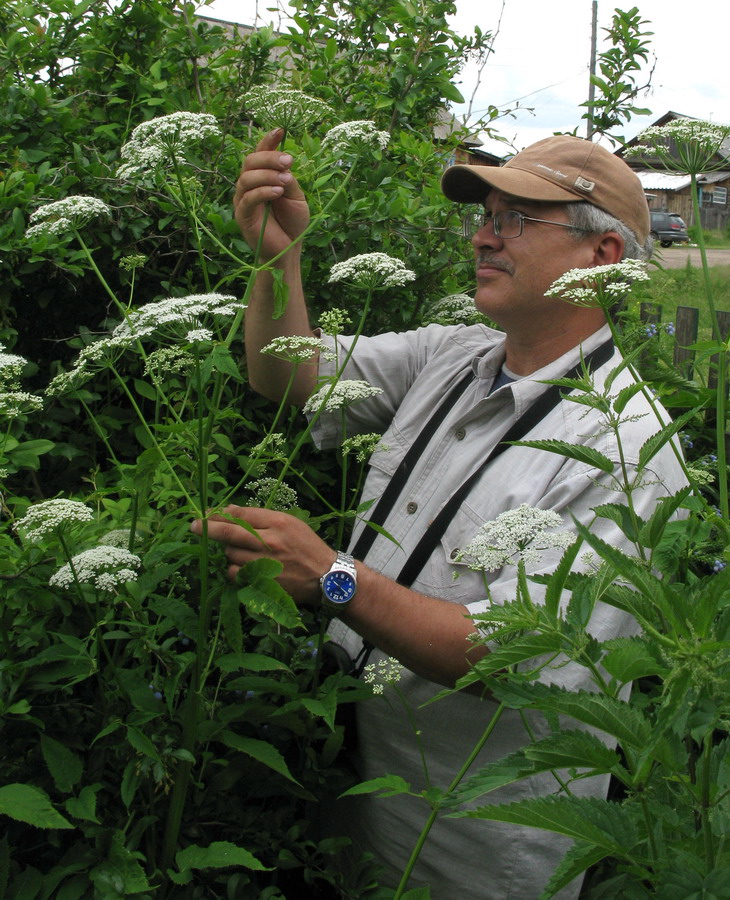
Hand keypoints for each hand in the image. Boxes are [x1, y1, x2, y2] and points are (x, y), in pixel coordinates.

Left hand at [192, 505, 335, 605]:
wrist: (326, 576)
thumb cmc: (307, 547)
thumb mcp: (290, 523)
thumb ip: (261, 517)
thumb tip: (230, 511)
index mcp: (278, 523)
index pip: (240, 515)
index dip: (219, 513)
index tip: (206, 513)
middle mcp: (270, 542)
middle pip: (229, 533)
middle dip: (207, 529)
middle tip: (193, 526)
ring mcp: (265, 564)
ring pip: (230, 555)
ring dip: (229, 553)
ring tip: (242, 553)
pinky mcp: (263, 582)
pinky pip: (235, 574)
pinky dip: (234, 570)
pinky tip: (243, 568)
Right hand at [234, 129, 309, 261]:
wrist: (289, 249)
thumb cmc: (292, 223)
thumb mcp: (296, 197)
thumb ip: (288, 180)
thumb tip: (283, 164)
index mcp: (262, 177)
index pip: (260, 154)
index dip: (268, 140)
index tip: (280, 130)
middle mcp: (249, 185)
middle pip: (250, 162)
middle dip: (269, 158)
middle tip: (289, 161)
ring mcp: (243, 199)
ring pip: (247, 177)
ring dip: (267, 175)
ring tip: (285, 181)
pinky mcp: (242, 215)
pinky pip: (248, 198)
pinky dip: (263, 191)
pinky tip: (277, 192)